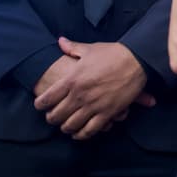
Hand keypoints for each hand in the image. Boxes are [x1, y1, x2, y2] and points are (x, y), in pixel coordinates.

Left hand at [33, 38, 151, 139]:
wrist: (136, 60)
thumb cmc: (112, 53)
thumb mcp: (90, 49)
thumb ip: (72, 48)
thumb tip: (60, 41)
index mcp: (72, 79)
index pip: (47, 99)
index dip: (40, 104)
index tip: (40, 106)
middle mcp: (79, 95)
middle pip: (56, 116)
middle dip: (52, 119)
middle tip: (52, 118)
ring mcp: (93, 106)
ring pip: (71, 126)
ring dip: (66, 128)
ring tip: (65, 126)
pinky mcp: (107, 113)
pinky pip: (90, 130)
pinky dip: (82, 135)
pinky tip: (79, 134)